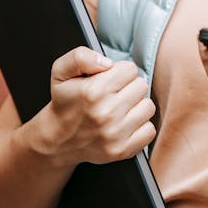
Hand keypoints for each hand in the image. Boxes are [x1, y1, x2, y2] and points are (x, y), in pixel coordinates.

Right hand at [29, 47, 156, 168]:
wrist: (58, 139)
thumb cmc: (64, 102)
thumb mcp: (61, 71)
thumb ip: (80, 57)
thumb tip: (107, 63)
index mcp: (93, 91)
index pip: (130, 69)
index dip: (120, 72)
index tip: (110, 80)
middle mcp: (105, 113)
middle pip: (141, 86)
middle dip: (129, 87)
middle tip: (114, 94)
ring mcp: (115, 134)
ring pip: (148, 107)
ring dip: (137, 106)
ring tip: (121, 108)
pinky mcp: (123, 150)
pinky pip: (149, 130)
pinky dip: (140, 126)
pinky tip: (125, 123)